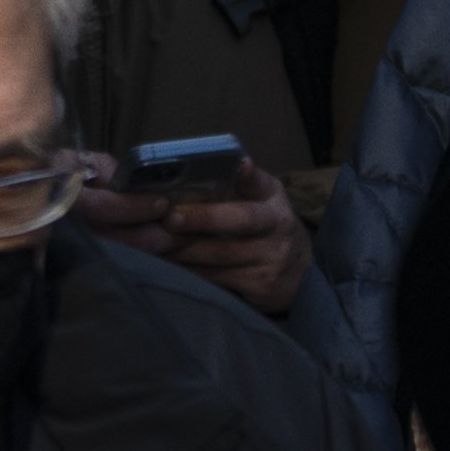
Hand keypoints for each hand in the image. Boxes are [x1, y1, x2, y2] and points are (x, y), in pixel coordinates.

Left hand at [133, 158, 310, 315]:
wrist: (298, 271)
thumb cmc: (267, 226)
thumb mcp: (264, 200)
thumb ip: (243, 184)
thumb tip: (229, 163)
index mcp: (274, 200)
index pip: (261, 184)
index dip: (248, 176)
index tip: (238, 166)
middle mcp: (277, 228)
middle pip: (239, 220)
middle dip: (202, 218)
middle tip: (170, 217)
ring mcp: (270, 260)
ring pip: (220, 255)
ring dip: (183, 249)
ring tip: (152, 241)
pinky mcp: (259, 287)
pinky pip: (216, 279)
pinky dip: (188, 271)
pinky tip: (165, 264)